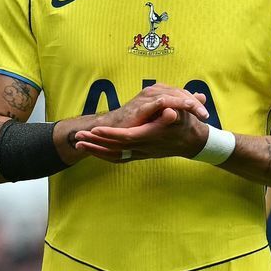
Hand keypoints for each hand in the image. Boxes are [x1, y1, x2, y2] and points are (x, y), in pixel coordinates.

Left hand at [75, 108, 209, 161]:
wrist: (192, 141)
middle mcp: (144, 147)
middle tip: (78, 138)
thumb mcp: (184, 116)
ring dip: (96, 151)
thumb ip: (175, 114)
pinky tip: (92, 151)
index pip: (127, 137)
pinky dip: (104, 155)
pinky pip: (118, 158)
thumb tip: (170, 112)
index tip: (96, 130)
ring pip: (114, 155)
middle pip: (115, 148)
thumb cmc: (186, 124)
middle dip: (96, 143)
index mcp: (151, 136)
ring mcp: (141, 153)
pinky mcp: (139, 154)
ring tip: (79, 145)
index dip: (111, 134)